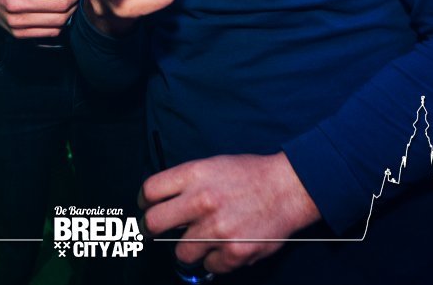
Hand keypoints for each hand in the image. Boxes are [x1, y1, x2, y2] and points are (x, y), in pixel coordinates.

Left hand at [140, 152, 320, 274]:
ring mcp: (217, 229)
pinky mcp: (234, 252)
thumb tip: (161, 203)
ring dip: (190, 249)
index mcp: (195, 175)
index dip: (144, 203)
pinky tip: (226, 245)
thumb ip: (185, 183)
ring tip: (206, 238)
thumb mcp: (213, 165)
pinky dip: (215, 260)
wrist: (288, 188)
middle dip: (150, 230)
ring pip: (181, 253)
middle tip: (156, 232)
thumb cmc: (250, 175)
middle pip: (153, 224)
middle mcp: (202, 201)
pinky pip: (209, 267)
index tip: (147, 208)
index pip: (150, 191)